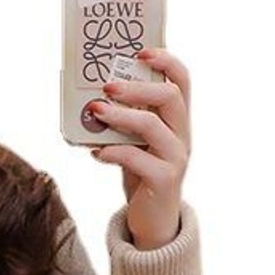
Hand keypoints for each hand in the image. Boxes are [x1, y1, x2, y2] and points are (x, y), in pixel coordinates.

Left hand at [85, 47, 191, 249]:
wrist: (153, 221)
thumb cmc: (141, 176)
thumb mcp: (135, 143)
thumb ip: (125, 122)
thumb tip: (93, 100)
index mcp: (178, 121)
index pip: (182, 80)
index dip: (165, 61)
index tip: (140, 52)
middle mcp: (182, 135)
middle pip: (169, 96)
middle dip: (136, 87)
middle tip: (107, 86)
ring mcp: (176, 158)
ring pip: (152, 125)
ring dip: (120, 116)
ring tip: (95, 112)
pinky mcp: (165, 180)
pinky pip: (138, 158)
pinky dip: (114, 152)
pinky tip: (97, 153)